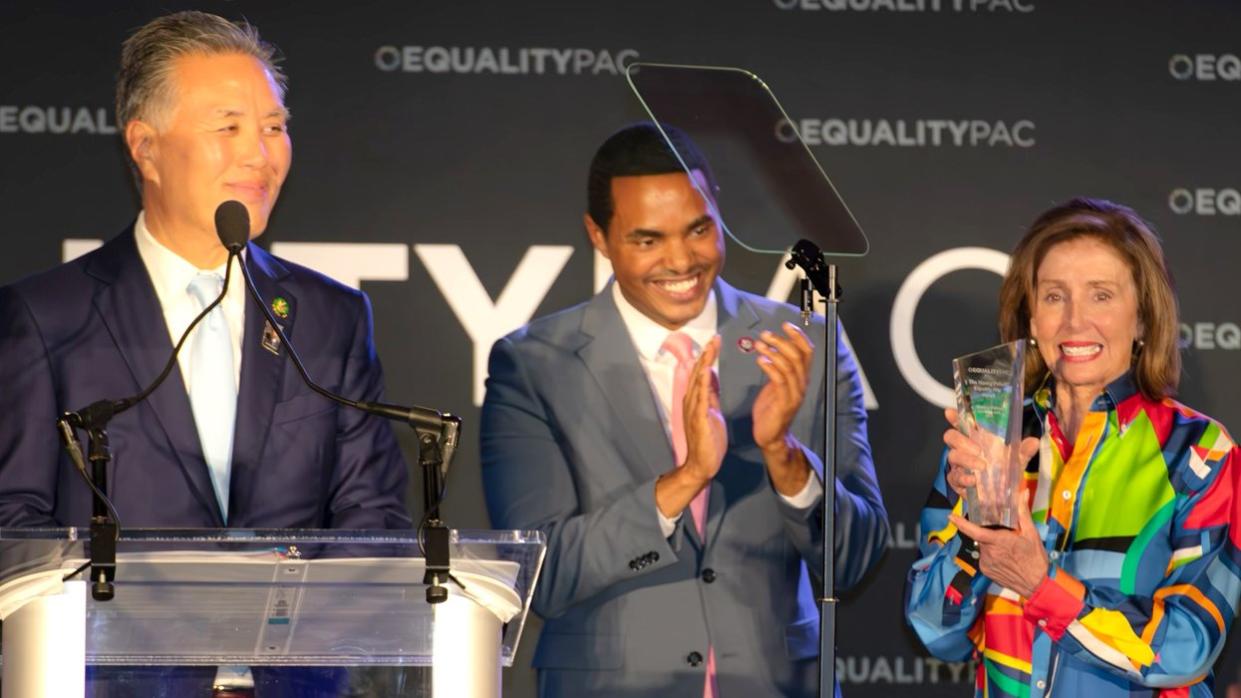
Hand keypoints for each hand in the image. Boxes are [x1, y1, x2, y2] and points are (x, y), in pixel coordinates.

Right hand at [682, 336, 725, 483]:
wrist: (702, 465)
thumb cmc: (708, 442)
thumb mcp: (712, 413)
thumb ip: (711, 396)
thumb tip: (712, 378)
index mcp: (696, 400)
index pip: (702, 373)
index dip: (708, 357)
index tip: (715, 341)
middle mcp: (691, 401)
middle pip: (698, 372)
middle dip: (706, 354)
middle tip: (714, 337)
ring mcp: (693, 409)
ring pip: (698, 380)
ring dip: (705, 362)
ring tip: (711, 347)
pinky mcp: (698, 418)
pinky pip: (701, 396)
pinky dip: (703, 382)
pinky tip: (706, 369)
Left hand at [752, 322, 813, 451]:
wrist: (770, 436)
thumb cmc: (771, 409)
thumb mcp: (775, 385)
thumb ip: (778, 369)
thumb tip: (772, 348)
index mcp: (801, 378)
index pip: (807, 352)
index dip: (798, 337)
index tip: (786, 325)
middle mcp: (801, 384)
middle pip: (798, 356)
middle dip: (782, 341)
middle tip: (766, 334)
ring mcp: (794, 394)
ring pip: (789, 366)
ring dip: (774, 352)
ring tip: (759, 344)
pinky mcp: (784, 403)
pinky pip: (780, 381)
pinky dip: (771, 368)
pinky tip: (760, 360)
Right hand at [942, 408, 1038, 499]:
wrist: (1000, 496)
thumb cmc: (1004, 471)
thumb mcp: (1016, 460)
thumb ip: (1023, 451)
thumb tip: (1033, 441)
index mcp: (976, 439)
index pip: (962, 423)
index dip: (955, 417)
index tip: (950, 413)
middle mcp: (964, 449)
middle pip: (951, 437)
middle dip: (961, 440)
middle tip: (977, 449)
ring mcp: (958, 465)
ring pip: (952, 456)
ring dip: (966, 460)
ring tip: (981, 466)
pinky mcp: (956, 481)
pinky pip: (954, 477)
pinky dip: (964, 478)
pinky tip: (973, 481)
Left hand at [949, 495, 1048, 596]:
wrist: (1037, 585)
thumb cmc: (1035, 559)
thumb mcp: (1031, 533)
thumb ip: (1023, 512)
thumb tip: (1022, 493)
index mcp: (998, 541)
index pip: (975, 531)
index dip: (961, 523)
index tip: (951, 516)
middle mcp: (989, 553)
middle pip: (981, 537)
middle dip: (989, 534)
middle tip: (1004, 537)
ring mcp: (986, 563)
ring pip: (982, 547)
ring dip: (990, 545)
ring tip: (1007, 550)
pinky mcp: (986, 571)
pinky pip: (984, 558)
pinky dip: (991, 555)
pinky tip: (1004, 558)